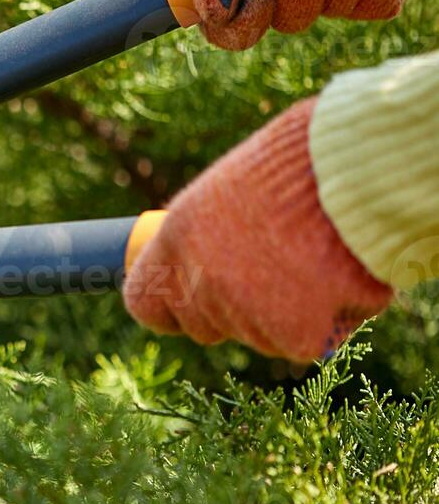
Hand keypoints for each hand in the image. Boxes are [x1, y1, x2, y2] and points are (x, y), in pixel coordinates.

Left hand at [123, 99, 392, 361]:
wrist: (358, 168)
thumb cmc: (304, 162)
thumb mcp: (233, 185)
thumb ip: (211, 231)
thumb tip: (206, 256)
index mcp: (176, 239)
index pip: (145, 303)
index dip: (170, 307)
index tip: (188, 300)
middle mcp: (200, 281)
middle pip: (205, 326)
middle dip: (235, 309)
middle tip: (277, 268)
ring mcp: (242, 312)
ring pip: (258, 336)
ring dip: (287, 311)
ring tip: (317, 258)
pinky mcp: (292, 333)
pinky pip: (306, 342)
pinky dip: (329, 319)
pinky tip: (341, 278)